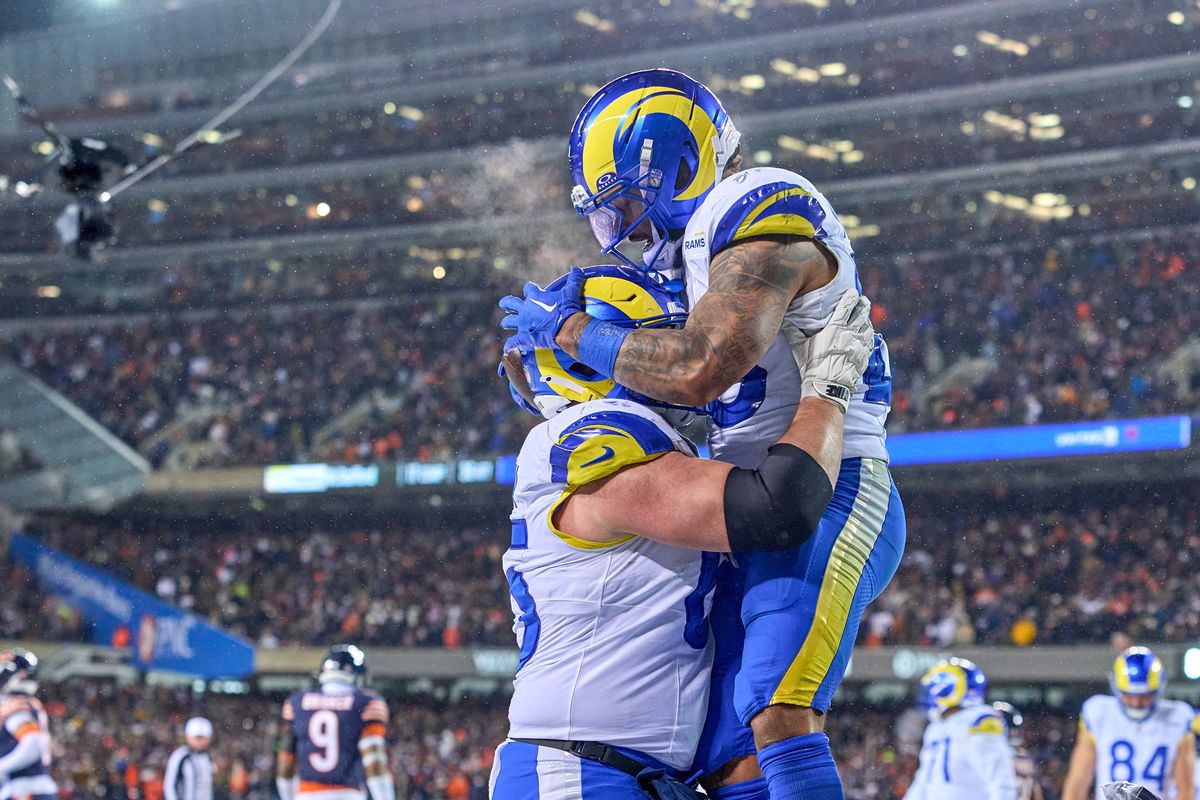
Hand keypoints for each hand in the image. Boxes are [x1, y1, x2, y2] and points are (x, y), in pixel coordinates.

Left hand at [498, 267, 586, 349]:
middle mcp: (527, 309)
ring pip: (510, 321)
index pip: (529, 289)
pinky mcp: (527, 337)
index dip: (530, 289)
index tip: (530, 289)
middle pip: (512, 303)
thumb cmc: (568, 308)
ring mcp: (525, 324)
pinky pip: (516, 342)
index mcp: (535, 297)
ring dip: (507, 322)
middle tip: (503, 304)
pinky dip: (511, 345)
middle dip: (507, 303)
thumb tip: (578, 269)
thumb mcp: (571, 292)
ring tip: (504, 323)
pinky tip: (507, 348)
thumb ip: (573, 280)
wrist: (567, 327)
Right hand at [794, 289, 873, 413]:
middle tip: (863, 301)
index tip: (853, 292)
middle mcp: (850, 334)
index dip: (851, 297)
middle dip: (863, 305)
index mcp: (835, 328)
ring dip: (866, 320)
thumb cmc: (811, 366)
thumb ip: (793, 331)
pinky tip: (867, 335)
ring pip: (868, 327)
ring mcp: (859, 346)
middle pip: (862, 313)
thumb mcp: (799, 347)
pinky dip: (869, 336)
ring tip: (864, 317)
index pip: (847, 306)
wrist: (826, 387)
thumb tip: (782, 320)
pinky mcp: (864, 357)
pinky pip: (870, 342)